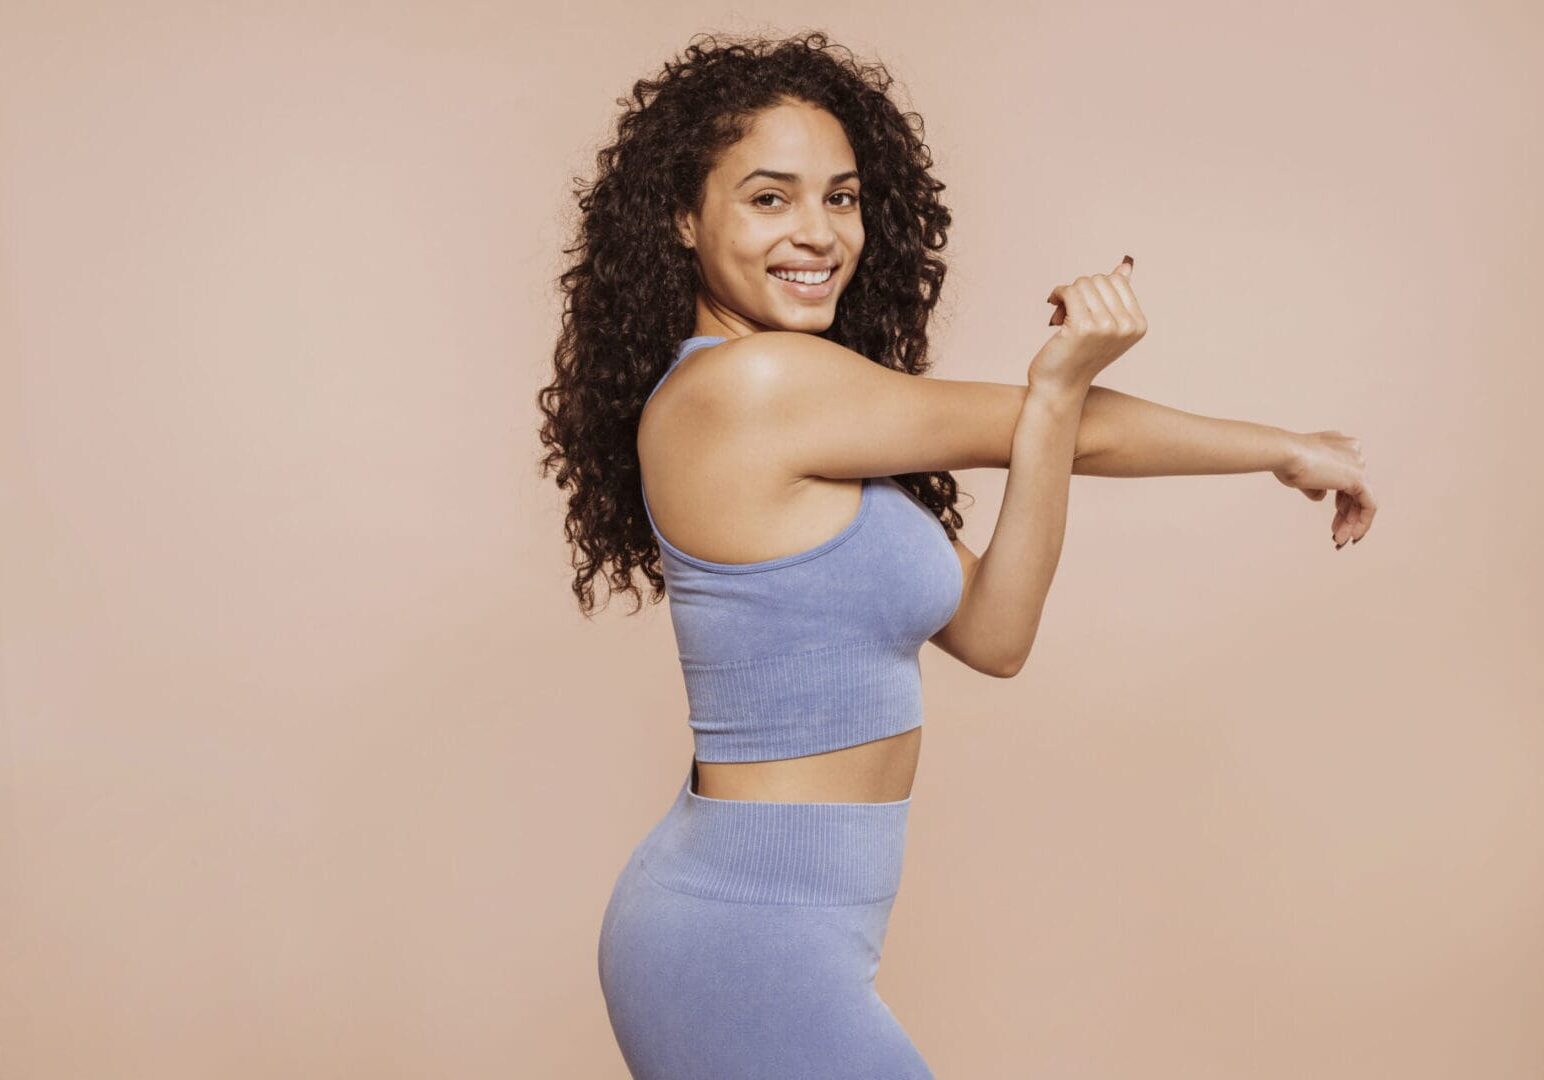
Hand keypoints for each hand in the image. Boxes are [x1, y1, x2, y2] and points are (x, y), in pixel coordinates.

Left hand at [1028, 255, 1145, 394]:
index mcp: (1138, 324)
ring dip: (1068, 294)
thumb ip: (1117, 296)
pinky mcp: (1083, 326)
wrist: (1060, 385)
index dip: (1095, 289)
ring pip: (1083, 284)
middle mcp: (1126, 326)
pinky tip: (1054, 303)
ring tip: (1063, 314)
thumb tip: (1125, 266)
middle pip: (1100, 280)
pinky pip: (1069, 291)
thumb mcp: (1106, 325)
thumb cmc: (1080, 354)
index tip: (1085, 306)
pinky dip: (1058, 293)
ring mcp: (1106, 326)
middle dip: (1082, 291)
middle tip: (1072, 312)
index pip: (1117, 281)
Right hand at [1274, 430, 1377, 547]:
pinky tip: (1353, 535)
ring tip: (1340, 540)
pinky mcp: (1359, 477)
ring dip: (1351, 522)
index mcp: (1339, 445)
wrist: (1285, 454)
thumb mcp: (1301, 476)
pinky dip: (1363, 521)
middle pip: (1354, 490)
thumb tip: (1321, 496)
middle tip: (1337, 534)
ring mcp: (1357, 463)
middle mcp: (1352, 451)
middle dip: (1346, 515)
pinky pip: (1369, 504)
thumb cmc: (1285, 462)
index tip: (1335, 519)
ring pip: (1361, 498)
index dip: (1341, 502)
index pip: (1345, 479)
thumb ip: (1316, 485)